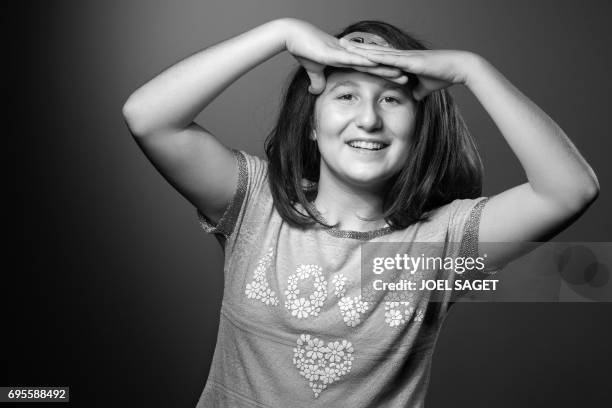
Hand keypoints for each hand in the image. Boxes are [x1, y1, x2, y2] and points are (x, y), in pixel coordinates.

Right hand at [281, 19, 408, 93]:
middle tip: (409, 78)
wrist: (292, 36)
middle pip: (375, 64)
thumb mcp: (313, 71)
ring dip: (385, 68)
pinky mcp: (335, 53)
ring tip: (402, 74)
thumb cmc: (302, 50)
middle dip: (392, 71)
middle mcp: (350, 54)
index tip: (397, 80)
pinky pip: (354, 59)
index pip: (370, 68)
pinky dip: (366, 62)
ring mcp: (344, 53)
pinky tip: (379, 65)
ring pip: (370, 62)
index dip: (384, 74)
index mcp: (347, 59)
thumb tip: (315, 92)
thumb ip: (317, 81)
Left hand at [339, 39, 479, 99]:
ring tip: (343, 45)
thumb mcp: (425, 88)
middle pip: (373, 50)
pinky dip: (376, 57)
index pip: (377, 56)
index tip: (348, 52)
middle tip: (337, 43)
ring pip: (377, 51)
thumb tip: (412, 98)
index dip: (363, 54)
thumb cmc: (443, 76)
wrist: (458, 68)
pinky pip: (389, 58)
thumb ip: (416, 91)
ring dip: (360, 49)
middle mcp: (399, 56)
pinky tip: (363, 55)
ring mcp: (403, 56)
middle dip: (355, 48)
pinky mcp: (409, 60)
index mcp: (401, 61)